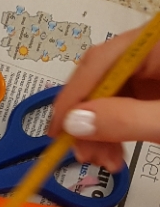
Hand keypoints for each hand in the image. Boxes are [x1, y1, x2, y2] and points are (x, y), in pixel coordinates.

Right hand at [49, 23, 159, 170]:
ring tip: (101, 162)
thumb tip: (74, 123)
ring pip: (109, 95)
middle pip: (101, 78)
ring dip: (98, 131)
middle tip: (81, 153)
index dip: (74, 96)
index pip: (100, 61)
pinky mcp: (154, 89)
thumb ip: (126, 119)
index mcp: (154, 44)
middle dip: (86, 118)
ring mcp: (152, 71)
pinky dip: (115, 130)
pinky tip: (112, 153)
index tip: (57, 129)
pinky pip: (123, 105)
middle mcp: (148, 52)